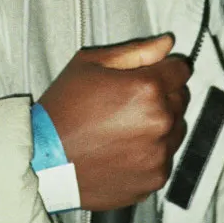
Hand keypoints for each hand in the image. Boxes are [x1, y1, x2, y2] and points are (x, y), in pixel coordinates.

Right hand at [38, 35, 189, 210]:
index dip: (166, 69)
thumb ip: (135, 51)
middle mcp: (160, 122)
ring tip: (124, 128)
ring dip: (160, 125)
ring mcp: (159, 154)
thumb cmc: (62, 110)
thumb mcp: (90, 65)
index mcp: (147, 88)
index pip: (181, 71)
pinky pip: (165, 158)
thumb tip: (166, 43)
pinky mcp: (154, 179)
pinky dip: (151, 153)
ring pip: (176, 130)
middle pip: (181, 100)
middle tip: (129, 102)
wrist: (43, 159)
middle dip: (163, 96)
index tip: (152, 75)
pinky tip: (123, 149)